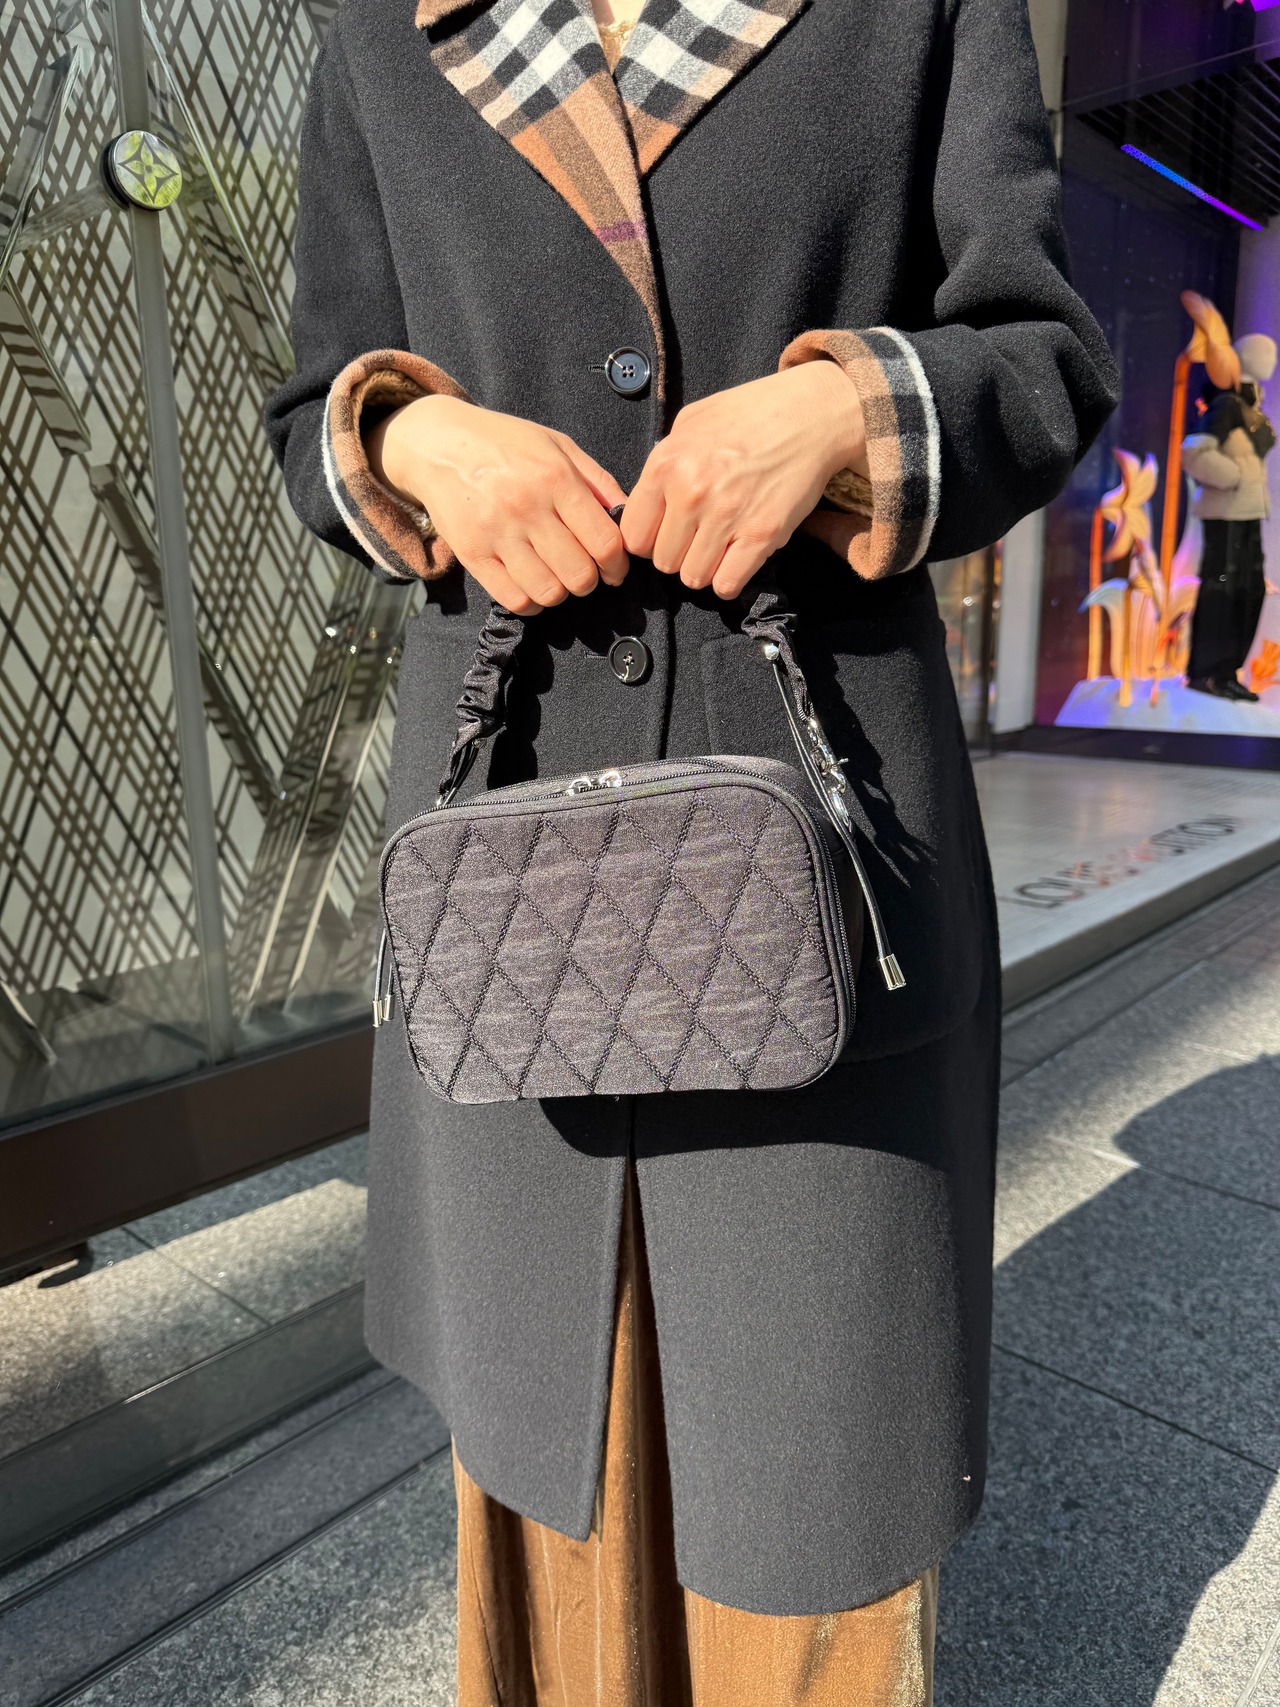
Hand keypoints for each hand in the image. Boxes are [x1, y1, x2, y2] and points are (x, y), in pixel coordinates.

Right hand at [367, 396, 628, 613]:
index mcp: (555, 478)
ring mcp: (496, 533)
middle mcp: (527, 507)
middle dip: (590, 581)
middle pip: (579, 574)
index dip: (617, 565)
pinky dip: (532, 602)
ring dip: (561, 593)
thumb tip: (629, 518)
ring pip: (549, 592)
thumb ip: (598, 481)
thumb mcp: (557, 445)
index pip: (605, 542)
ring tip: (557, 577)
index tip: (614, 569)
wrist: (438, 443)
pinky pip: (514, 599)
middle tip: (585, 572)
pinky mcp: (471, 553)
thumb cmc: (506, 443)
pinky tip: (533, 587)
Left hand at [619, 362, 866, 598]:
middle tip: (699, 536)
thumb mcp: (691, 422)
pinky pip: (727, 584)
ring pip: (693, 577)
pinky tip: (737, 558)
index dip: (649, 539)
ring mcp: (726, 516)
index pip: (634, 535)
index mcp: (666, 463)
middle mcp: (691, 493)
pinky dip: (729, 580)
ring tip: (720, 545)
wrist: (810, 414)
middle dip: (678, 554)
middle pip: (663, 561)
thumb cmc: (749, 413)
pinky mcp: (761, 534)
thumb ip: (664, 462)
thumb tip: (649, 503)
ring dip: (705, 568)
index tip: (667, 532)